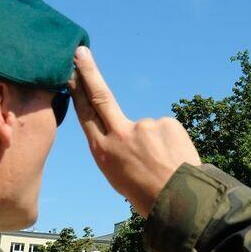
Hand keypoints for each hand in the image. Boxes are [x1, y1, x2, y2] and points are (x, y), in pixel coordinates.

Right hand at [70, 46, 201, 215]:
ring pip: (148, 128)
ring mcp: (143, 125)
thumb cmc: (148, 195)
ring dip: (156, 144)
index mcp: (102, 152)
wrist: (180, 200)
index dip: (77, 91)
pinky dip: (171, 142)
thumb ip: (118, 148)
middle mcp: (119, 134)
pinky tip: (174, 158)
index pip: (86, 114)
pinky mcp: (166, 122)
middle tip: (81, 51)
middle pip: (100, 96)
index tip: (70, 71)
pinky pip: (166, 129)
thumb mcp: (119, 175)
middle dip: (89, 72)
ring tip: (164, 165)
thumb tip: (131, 132)